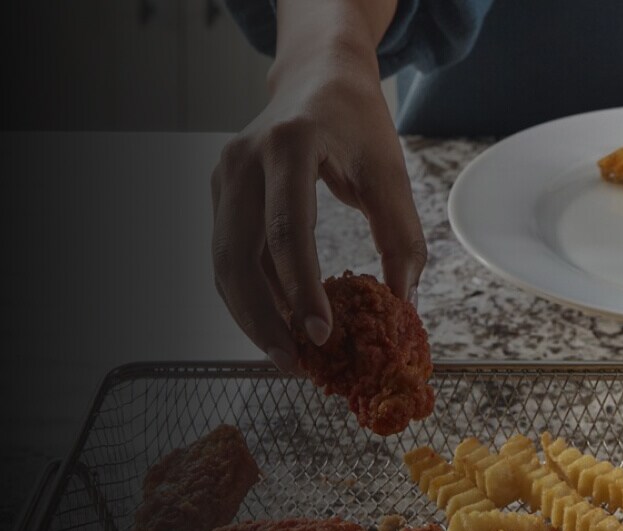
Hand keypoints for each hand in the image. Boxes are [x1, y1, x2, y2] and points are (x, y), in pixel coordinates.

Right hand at [211, 51, 424, 373]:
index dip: (301, 291)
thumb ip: (399, 234)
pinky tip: (277, 321)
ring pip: (224, 264)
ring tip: (286, 353)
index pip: (286, 231)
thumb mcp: (389, 169)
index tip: (321, 336)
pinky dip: (249, 293)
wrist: (317, 75)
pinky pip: (228, 254)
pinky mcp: (220, 192)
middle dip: (263, 319)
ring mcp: (224, 176)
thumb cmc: (356, 119)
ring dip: (251, 315)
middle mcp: (244, 159)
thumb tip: (402, 302)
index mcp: (289, 145)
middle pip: (238, 256)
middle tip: (295, 363)